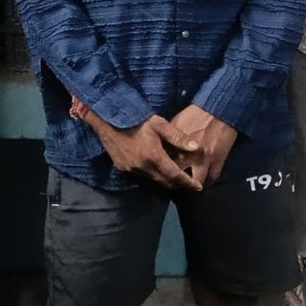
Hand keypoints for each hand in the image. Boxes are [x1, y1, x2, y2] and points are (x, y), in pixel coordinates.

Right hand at [84, 111, 200, 190]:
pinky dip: (152, 175)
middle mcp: (142, 167)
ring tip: (176, 177)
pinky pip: (142, 176)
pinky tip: (157, 169)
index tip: (198, 187)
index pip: (175, 176)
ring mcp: (131, 169)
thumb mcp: (159, 123)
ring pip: (153, 180)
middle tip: (190, 183)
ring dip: (165, 180)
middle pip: (165, 182)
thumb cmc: (136, 118)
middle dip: (178, 184)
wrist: (107, 119)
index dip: (187, 183)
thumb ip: (178, 137)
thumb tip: (196, 147)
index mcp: (153, 156)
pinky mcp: (122, 168)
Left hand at [162, 104, 238, 187]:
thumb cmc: (196, 114)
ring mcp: (205, 161)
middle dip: (176, 182)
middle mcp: (189, 156)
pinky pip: (212, 178)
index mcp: (177, 146)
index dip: (164, 170)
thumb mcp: (176, 122)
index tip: (163, 172)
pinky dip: (208, 182)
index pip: (166, 165)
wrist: (219, 109)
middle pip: (179, 178)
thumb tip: (162, 148)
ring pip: (197, 183)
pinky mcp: (218, 161)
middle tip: (175, 184)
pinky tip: (204, 182)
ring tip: (190, 186)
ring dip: (193, 186)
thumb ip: (169, 138)